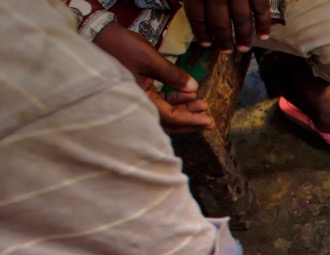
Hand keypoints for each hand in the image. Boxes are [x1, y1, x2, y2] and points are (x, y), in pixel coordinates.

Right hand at [94, 23, 212, 133]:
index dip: (190, 120)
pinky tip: (187, 94)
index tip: (207, 121)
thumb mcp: (149, 58)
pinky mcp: (139, 92)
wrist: (98, 35)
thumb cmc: (120, 46)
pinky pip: (159, 103)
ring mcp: (138, 99)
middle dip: (190, 119)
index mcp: (139, 99)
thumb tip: (193, 88)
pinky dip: (174, 101)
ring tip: (201, 103)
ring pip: (165, 113)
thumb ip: (172, 75)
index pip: (169, 118)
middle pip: (169, 121)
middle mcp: (138, 103)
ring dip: (184, 110)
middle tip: (208, 117)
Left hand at [184, 0, 271, 52]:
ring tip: (244, 48)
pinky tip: (263, 36)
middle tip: (226, 51)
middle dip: (223, 38)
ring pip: (241, 18)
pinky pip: (261, 9)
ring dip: (243, 36)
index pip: (196, 14)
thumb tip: (192, 8)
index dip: (200, 31)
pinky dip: (263, 24)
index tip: (206, 44)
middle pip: (219, 20)